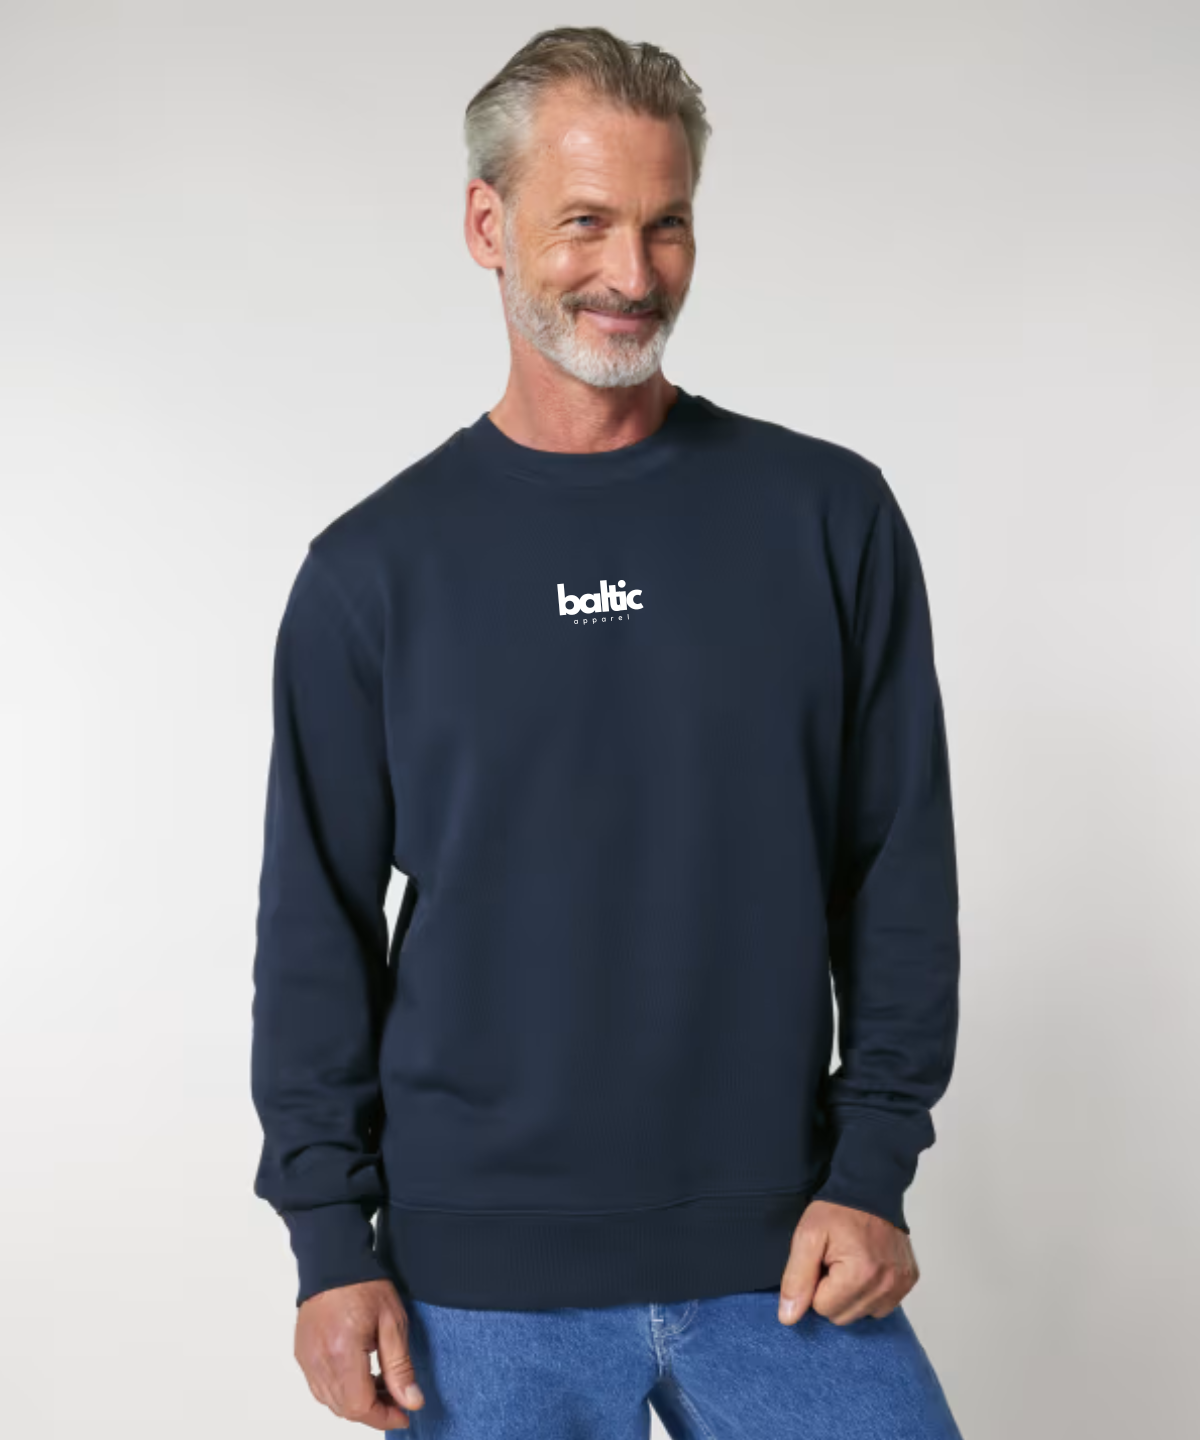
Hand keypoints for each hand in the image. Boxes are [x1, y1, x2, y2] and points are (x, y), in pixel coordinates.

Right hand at [294, 1278, 425, 1429]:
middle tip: (397, 1398)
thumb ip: (400, 1366)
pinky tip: (359, 1375)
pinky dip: (341, 1391)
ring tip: (381, 1383)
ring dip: (357, 1402)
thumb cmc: (363, 1284)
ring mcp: (307, 1359)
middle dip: (373, 1411)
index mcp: (342, 1353)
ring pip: (331, 1402)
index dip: (384, 1417)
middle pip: (345, 1408)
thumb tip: (411, 1400)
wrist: (333, 1259)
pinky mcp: (302, 1354)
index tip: (404, 1414)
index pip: (360, 1406)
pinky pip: (320, 1388)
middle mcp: (319, 1361)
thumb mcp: (392, 1322)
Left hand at [777, 1199, 918, 1326]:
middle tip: (835, 1261)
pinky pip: (882, 1306)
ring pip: (862, 1314)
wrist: (870, 1188)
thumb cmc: (837, 1211)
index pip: (822, 1309)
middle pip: (843, 1316)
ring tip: (850, 1263)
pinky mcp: (908, 1281)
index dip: (815, 1285)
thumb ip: (796, 1279)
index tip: (822, 1261)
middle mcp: (885, 1284)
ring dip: (852, 1294)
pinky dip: (870, 1292)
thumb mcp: (807, 1237)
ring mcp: (900, 1284)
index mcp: (859, 1274)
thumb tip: (788, 1318)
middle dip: (833, 1293)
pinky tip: (866, 1268)